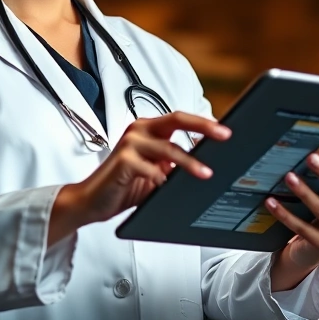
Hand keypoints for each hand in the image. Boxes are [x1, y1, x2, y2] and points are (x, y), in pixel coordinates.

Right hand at [64, 112, 231, 225]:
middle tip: (224, 135)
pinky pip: (151, 169)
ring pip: (169, 148)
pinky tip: (169, 188)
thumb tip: (207, 163)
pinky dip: (163, 180)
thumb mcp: (156, 171)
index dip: (204, 124)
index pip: (180, 119)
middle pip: (176, 120)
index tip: (226, 131)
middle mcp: (139, 130)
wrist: (92, 200)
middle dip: (204, 127)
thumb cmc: (125, 185)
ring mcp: (130, 143)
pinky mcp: (123, 160)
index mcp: (148, 129)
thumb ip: (175, 163)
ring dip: (190, 163)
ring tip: (206, 173)